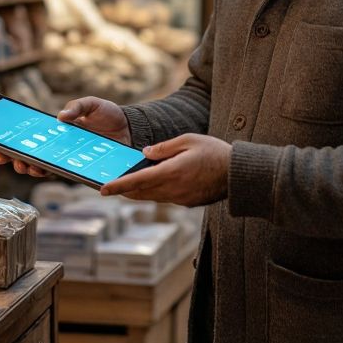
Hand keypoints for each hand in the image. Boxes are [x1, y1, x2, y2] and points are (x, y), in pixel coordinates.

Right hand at [0, 96, 130, 177]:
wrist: (131, 129)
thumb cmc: (109, 115)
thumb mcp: (92, 104)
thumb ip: (77, 106)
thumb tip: (60, 117)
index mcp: (55, 132)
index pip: (27, 140)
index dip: (9, 144)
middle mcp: (57, 148)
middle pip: (28, 157)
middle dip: (13, 158)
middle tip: (6, 155)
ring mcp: (67, 160)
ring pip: (40, 169)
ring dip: (28, 168)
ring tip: (25, 164)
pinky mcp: (79, 168)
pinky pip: (61, 173)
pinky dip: (50, 172)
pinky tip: (44, 169)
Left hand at [100, 134, 230, 206]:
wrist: (239, 173)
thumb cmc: (215, 152)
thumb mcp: (189, 140)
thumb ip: (164, 148)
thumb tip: (145, 154)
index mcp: (171, 172)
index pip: (137, 182)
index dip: (118, 186)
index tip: (103, 190)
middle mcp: (173, 189)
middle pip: (141, 193)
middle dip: (125, 190)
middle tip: (111, 186)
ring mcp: (181, 198)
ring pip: (152, 197)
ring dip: (139, 192)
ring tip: (129, 184)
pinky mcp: (188, 202)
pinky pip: (166, 198)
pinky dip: (156, 192)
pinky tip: (155, 183)